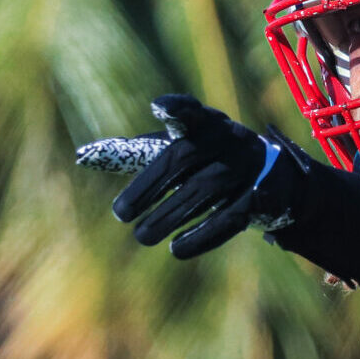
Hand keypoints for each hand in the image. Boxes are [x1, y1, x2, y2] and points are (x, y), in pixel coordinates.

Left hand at [87, 95, 318, 258]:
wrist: (274, 182)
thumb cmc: (209, 162)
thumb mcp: (180, 151)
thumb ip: (137, 153)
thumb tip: (85, 156)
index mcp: (207, 123)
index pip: (190, 112)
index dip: (177, 108)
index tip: (158, 108)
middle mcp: (230, 139)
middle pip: (185, 158)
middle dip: (149, 186)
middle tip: (120, 215)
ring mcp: (248, 168)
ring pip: (205, 190)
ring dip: (169, 216)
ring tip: (142, 237)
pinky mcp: (261, 199)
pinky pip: (229, 219)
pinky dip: (201, 236)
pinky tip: (176, 250)